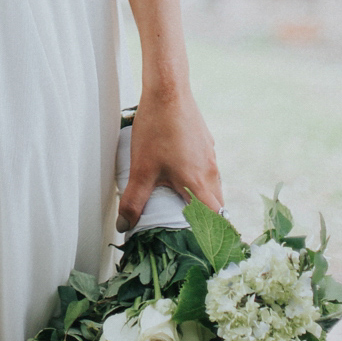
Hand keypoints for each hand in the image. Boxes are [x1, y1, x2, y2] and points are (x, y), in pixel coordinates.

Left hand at [117, 85, 222, 232]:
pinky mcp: (205, 143)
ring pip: (212, 187)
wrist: (168, 90)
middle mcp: (210, 171)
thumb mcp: (142, 168)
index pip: (217, 220)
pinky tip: (179, 174)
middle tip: (190, 233)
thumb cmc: (157, 128)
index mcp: (199, 183)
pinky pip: (207, 170)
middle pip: (216, 206)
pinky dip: (198, 180)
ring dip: (202, 200)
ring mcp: (210, 155)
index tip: (210, 250)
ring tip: (182, 207)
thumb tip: (125, 227)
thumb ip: (134, 200)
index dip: (215, 237)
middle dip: (206, 222)